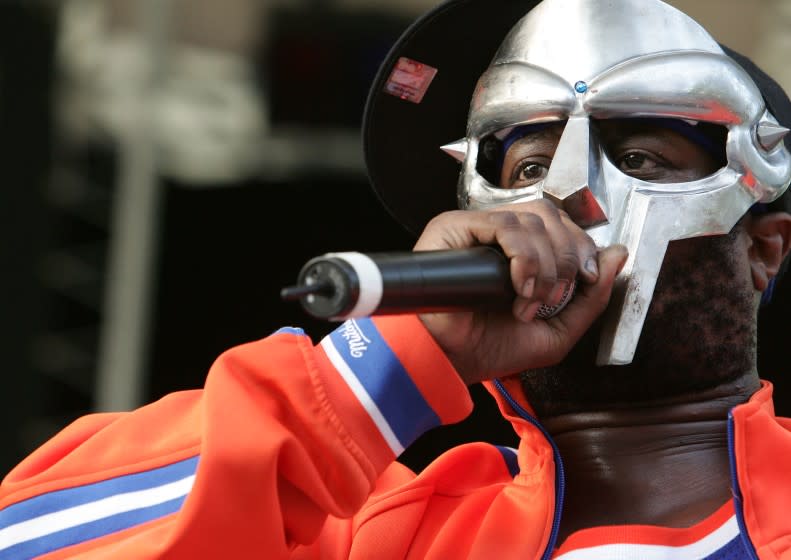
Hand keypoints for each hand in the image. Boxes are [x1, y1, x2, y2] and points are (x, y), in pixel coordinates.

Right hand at [414, 200, 627, 383]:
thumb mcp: (558, 331)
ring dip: (545, 265)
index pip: (561, 225)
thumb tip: (618, 254)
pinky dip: (523, 257)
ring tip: (530, 301)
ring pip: (531, 219)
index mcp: (520, 251)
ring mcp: (476, 229)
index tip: (584, 279)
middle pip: (551, 216)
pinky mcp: (454, 228)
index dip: (580, 247)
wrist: (449, 364)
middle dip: (567, 257)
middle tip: (555, 297)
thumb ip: (591, 296)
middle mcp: (498, 235)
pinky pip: (504, 225)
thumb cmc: (490, 349)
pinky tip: (517, 288)